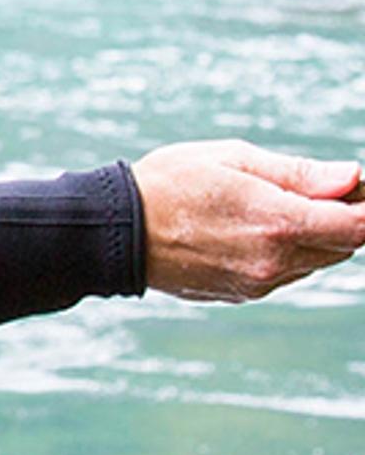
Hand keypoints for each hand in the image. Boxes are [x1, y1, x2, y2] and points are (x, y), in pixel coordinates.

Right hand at [133, 142, 364, 299]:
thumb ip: (298, 173)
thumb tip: (353, 177)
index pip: (358, 225)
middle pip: (343, 245)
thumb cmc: (171, 182)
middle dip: (344, 217)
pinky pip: (286, 274)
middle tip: (324, 186)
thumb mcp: (233, 160)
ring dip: (316, 236)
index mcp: (277, 222)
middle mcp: (274, 261)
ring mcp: (258, 283)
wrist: (115, 233)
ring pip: (316, 261)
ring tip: (280, 204)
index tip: (361, 187)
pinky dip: (289, 252)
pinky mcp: (241, 294)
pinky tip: (256, 228)